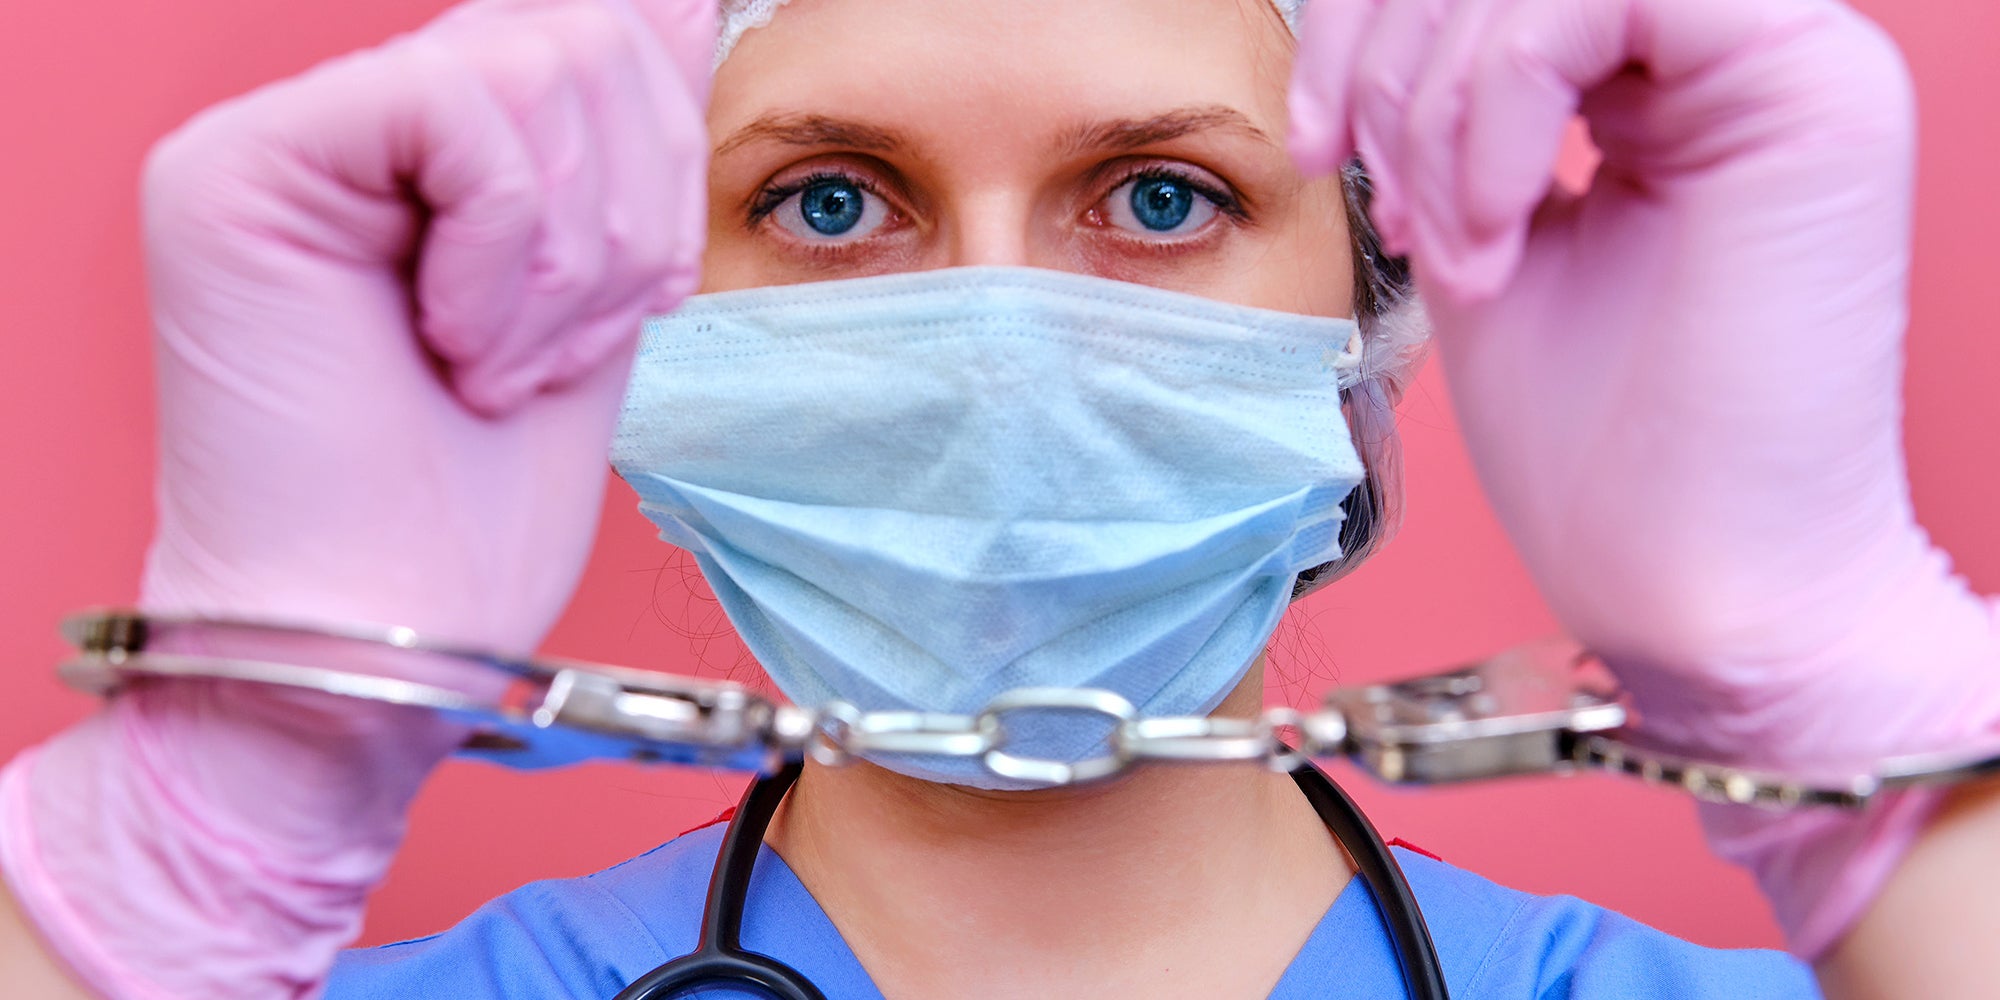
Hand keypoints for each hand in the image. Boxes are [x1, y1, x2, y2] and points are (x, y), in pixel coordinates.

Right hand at [1, 1, 714, 995]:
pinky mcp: (238, 165)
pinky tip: (452, 349)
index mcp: (427, 154)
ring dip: (572, 256)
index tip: (644, 287)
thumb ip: (624, 144)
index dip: (662, 148)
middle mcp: (343, 126)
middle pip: (584, 32)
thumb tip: (682, 1)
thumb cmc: (474, 512)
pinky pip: (463, 112)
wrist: (386, 634)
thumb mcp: (599, 297)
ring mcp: (283, 139)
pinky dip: (508, 254)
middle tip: (562, 350)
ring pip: (539, 60)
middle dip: (632, 213)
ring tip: (501, 366)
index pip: (593, 38)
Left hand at [1290, 0, 1999, 956]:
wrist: (1691, 588)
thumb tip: (1368, 39)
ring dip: (1443, 106)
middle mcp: (1728, 48)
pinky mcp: (1811, 85)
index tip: (1316, 143)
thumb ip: (1449, 121)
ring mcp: (1781, 56)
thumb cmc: (1595, 452)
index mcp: (1658, 76)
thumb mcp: (1475, 233)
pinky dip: (1500, 109)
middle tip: (1377, 195)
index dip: (1368, 26)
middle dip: (1392, 58)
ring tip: (1458, 249)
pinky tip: (1498, 235)